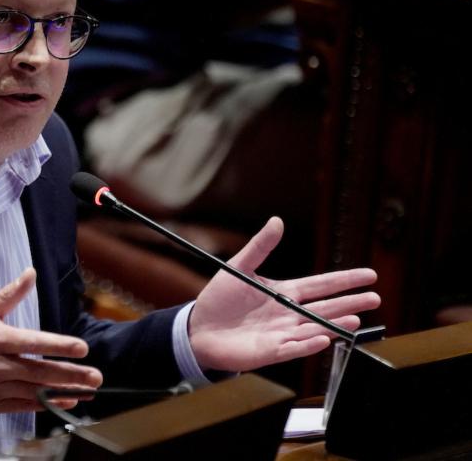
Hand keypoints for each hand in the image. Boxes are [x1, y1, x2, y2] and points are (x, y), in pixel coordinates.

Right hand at [0, 268, 102, 413]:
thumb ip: (9, 294)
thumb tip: (30, 272)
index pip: (32, 343)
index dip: (58, 346)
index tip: (81, 348)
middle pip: (39, 371)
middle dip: (70, 374)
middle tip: (95, 376)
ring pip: (35, 391)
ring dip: (64, 392)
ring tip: (87, 390)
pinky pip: (24, 406)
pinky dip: (45, 405)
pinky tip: (65, 401)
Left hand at [188, 217, 379, 372]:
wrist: (199, 327)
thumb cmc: (220, 299)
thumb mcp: (239, 267)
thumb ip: (260, 246)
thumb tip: (277, 221)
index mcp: (284, 293)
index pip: (320, 285)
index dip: (345, 281)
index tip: (370, 275)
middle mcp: (288, 314)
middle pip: (325, 308)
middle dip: (350, 303)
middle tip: (375, 298)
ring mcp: (282, 334)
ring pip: (315, 329)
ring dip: (334, 325)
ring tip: (356, 319)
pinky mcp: (270, 351)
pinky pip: (294, 349)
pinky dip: (309, 344)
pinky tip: (324, 338)